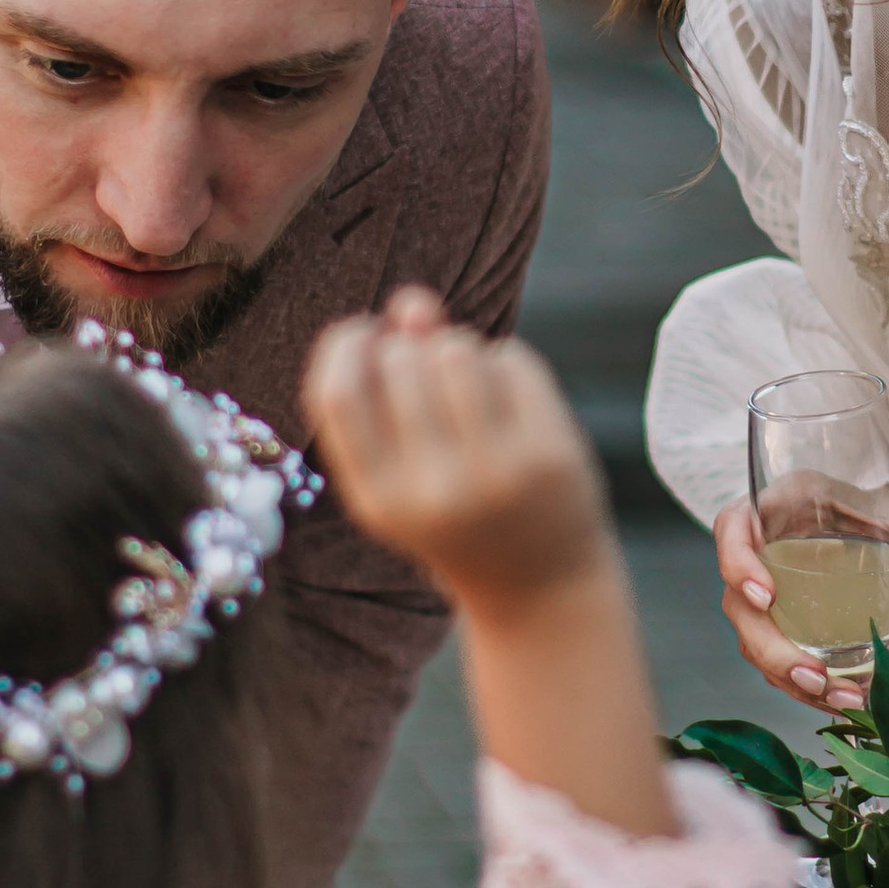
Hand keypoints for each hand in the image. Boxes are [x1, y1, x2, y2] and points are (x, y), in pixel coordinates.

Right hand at [304, 288, 609, 615]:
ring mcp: (495, 473)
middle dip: (414, 348)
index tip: (366, 334)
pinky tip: (512, 403)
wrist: (538, 586)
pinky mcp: (549, 454)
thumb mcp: (402, 469)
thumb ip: (389, 382)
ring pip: (459, 350)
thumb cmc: (455, 511)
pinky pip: (513, 361)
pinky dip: (508, 365)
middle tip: (435, 381)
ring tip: (471, 389)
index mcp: (376, 500)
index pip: (338, 392)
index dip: (347, 344)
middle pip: (402, 360)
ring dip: (462, 350)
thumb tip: (414, 301)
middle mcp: (431, 491)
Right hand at [712, 490, 888, 715]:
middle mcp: (771, 548)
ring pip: (756, 639)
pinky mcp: (790, 625)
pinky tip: (843, 700)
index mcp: (790, 504)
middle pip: (740, 602)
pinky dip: (807, 687)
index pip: (735, 525)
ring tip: (842, 698)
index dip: (737, 561)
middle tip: (814, 676)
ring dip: (789, 677)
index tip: (765, 597)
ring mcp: (776, 589)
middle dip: (770, 648)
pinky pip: (781, 660)